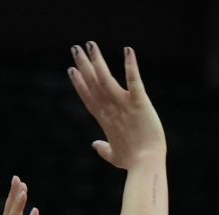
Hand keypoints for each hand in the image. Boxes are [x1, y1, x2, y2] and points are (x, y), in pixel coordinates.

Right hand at [68, 42, 164, 168]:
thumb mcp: (115, 156)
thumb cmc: (133, 163)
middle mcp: (111, 109)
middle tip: (75, 49)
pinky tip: (128, 50)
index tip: (71, 70)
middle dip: (84, 66)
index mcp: (105, 120)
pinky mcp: (139, 103)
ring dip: (97, 60)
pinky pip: (134, 80)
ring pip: (106, 78)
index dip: (80, 84)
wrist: (146, 165)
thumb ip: (104, 149)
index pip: (89, 98)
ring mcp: (124, 105)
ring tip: (90, 45)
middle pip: (93, 84)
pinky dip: (130, 65)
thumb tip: (95, 145)